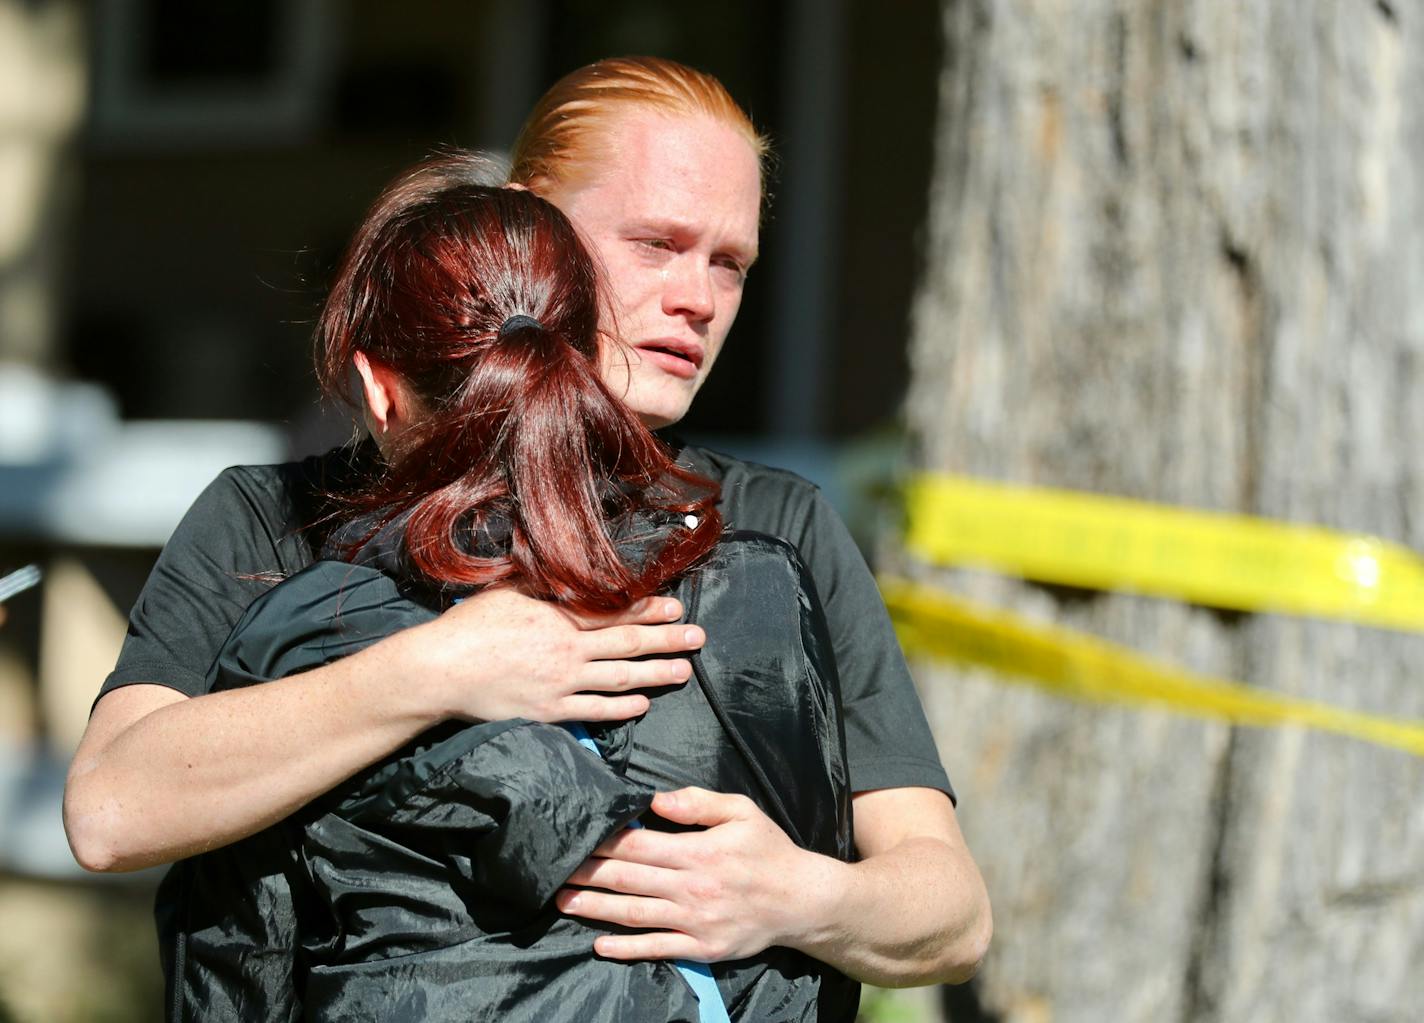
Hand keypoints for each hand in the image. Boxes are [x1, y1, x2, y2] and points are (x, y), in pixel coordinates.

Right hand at [390, 588, 704, 723]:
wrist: (441, 670)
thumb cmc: (469, 626)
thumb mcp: (507, 590)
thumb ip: (541, 581)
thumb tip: (563, 563)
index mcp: (559, 617)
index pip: (614, 612)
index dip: (649, 608)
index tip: (675, 606)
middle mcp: (567, 650)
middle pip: (628, 644)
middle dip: (667, 639)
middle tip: (697, 637)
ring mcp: (561, 683)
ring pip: (620, 679)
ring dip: (656, 675)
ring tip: (684, 671)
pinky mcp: (550, 710)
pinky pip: (595, 711)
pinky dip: (621, 708)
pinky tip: (642, 705)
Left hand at [554, 787, 841, 961]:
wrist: (801, 900)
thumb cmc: (768, 851)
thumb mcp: (741, 811)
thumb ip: (698, 802)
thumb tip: (654, 799)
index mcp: (698, 851)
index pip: (638, 844)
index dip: (604, 842)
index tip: (576, 837)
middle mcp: (691, 887)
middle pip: (628, 879)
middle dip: (587, 874)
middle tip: (554, 869)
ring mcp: (694, 920)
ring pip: (634, 914)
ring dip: (594, 908)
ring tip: (562, 902)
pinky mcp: (701, 946)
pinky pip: (657, 947)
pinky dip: (627, 948)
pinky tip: (600, 945)